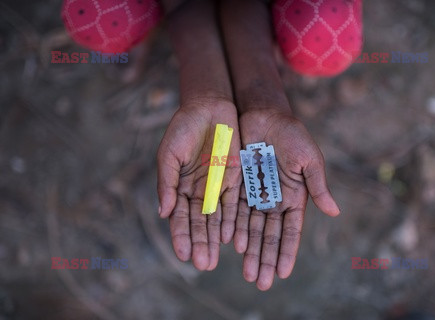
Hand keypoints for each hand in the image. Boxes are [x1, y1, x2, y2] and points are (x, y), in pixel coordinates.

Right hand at [157, 100, 241, 269]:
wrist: (209, 108)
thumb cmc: (183, 128)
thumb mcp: (170, 153)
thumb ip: (167, 182)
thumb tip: (162, 212)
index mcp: (179, 186)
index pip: (179, 217)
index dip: (180, 236)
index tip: (183, 254)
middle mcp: (198, 191)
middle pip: (199, 222)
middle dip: (200, 243)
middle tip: (203, 265)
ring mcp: (217, 186)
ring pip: (216, 218)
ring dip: (214, 239)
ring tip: (214, 260)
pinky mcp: (235, 179)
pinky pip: (234, 204)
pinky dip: (231, 221)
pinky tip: (229, 239)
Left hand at [234, 109, 339, 289]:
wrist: (263, 114)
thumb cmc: (291, 134)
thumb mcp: (309, 159)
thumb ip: (318, 186)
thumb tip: (335, 212)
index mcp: (294, 197)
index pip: (291, 231)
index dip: (287, 252)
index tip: (283, 273)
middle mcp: (274, 200)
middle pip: (270, 236)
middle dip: (266, 259)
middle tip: (261, 283)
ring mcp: (255, 195)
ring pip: (252, 229)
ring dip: (250, 251)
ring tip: (248, 273)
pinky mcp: (238, 186)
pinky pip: (236, 211)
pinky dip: (235, 228)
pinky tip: (233, 245)